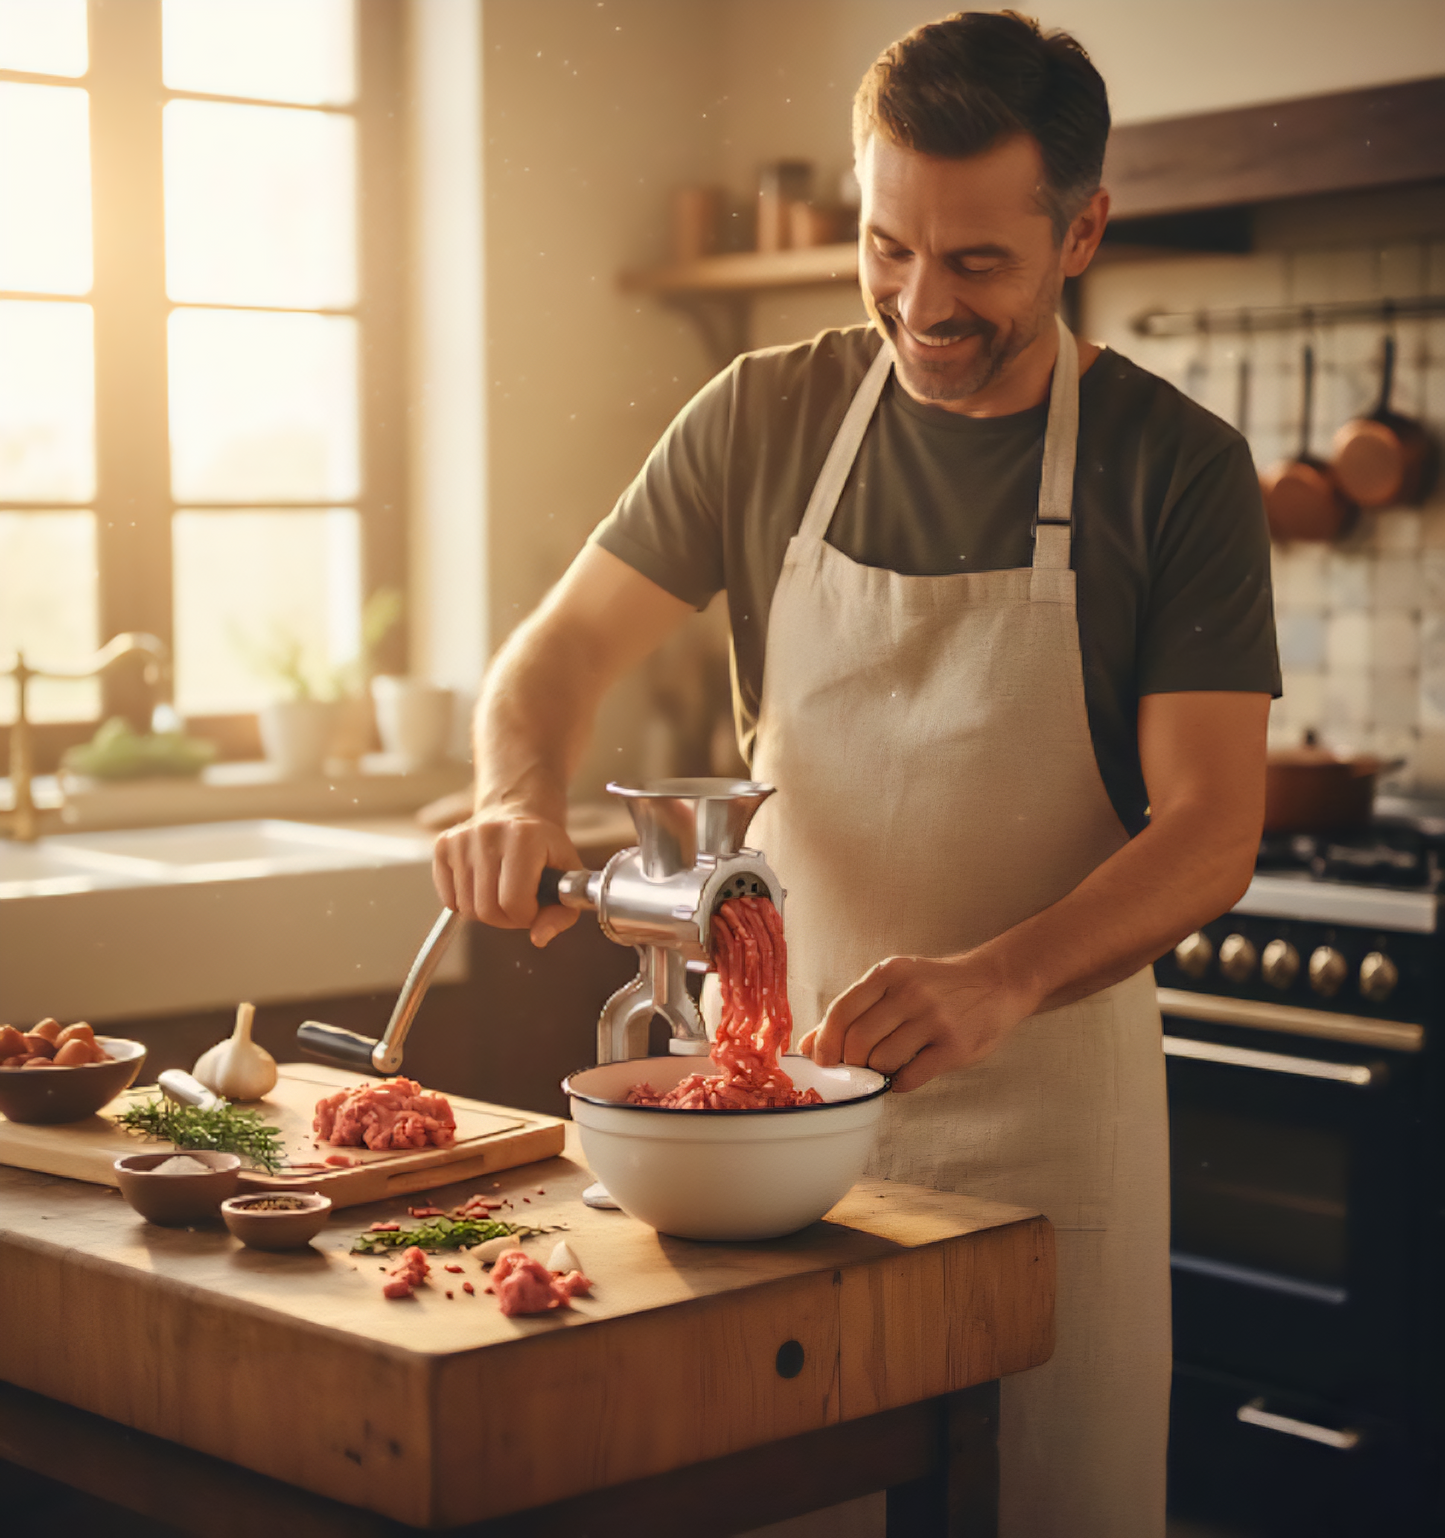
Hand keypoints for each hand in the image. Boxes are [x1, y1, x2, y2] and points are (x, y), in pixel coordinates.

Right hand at [431, 808, 581, 946]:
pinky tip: (482, 884)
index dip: (527, 916)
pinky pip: (448, 900)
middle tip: (519, 903)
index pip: (515, 902)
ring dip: (487, 912)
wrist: (515, 811)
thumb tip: (539, 939)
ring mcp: (462, 838)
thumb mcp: (567, 875)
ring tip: (502, 892)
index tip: (535, 905)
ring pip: (466, 909)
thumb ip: (563, 912)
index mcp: (524, 836)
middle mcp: (488, 832)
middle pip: (487, 910)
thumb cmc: (544, 849)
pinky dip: (466, 903)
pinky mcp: (442, 845)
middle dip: (507, 919)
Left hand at [797, 951, 1038, 1091]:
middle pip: (858, 1041)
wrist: (997, 982)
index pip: (840, 1012)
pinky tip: (905, 1074)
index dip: (824, 1043)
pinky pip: (911, 1077)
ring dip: (877, 1073)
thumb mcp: (894, 982)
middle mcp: (910, 993)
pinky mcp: (955, 1047)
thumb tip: (807, 1044)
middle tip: (856, 1068)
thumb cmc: (936, 986)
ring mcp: (934, 1020)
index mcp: (888, 973)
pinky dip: (899, 1083)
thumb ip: (853, 1009)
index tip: (821, 1061)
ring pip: (882, 1061)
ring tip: (885, 1067)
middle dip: (850, 1063)